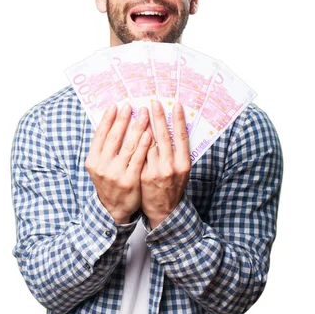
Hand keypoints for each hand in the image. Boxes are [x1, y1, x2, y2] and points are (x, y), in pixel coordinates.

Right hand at [85, 104, 151, 223]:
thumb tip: (111, 123)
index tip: (115, 105)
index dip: (107, 119)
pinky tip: (149, 134)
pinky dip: (144, 145)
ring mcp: (115, 174)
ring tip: (144, 114)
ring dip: (137, 127)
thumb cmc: (110, 183)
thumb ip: (104, 149)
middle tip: (130, 105)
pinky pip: (138, 159)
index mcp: (92, 161)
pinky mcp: (130, 181)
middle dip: (123, 119)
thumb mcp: (100, 167)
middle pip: (114, 137)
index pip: (100, 135)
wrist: (113, 210)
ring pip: (128, 146)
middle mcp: (102, 167)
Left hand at [140, 101, 190, 228]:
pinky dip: (135, 141)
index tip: (176, 105)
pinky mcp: (142, 176)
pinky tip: (130, 129)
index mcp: (184, 164)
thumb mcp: (181, 171)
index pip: (182, 137)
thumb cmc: (173, 187)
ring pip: (148, 144)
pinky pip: (138, 154)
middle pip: (164, 137)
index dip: (179, 120)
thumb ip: (177, 152)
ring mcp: (155, 172)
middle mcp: (171, 167)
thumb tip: (174, 129)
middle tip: (154, 102)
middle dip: (159, 117)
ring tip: (140, 111)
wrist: (164, 211)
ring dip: (143, 126)